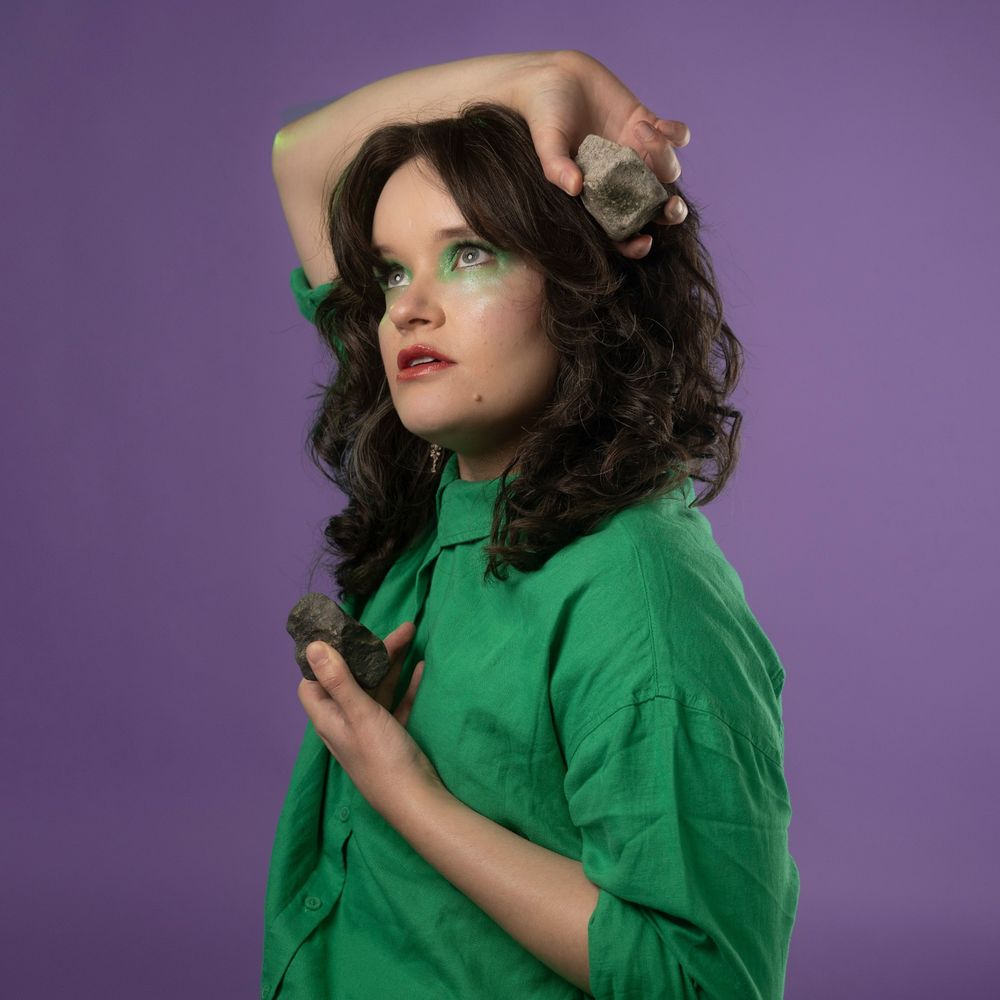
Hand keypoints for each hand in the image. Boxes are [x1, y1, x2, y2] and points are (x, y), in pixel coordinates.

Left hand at [297, 621, 443, 820]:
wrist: (417, 800)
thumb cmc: (382, 757)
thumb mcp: (360, 713)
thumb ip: (338, 679)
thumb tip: (313, 646)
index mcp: (329, 718)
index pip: (312, 683)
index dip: (321, 659)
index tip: (340, 634)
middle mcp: (345, 722)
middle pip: (350, 679)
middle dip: (368, 653)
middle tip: (392, 629)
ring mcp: (369, 729)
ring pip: (376, 687)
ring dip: (390, 663)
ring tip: (411, 636)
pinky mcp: (392, 735)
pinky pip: (397, 701)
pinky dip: (407, 684)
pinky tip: (421, 667)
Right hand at [508, 49, 690, 259]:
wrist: (552, 75)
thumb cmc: (543, 116)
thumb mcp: (546, 143)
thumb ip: (555, 167)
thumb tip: (574, 188)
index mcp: (597, 195)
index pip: (620, 229)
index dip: (634, 243)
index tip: (644, 242)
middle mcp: (620, 179)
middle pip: (654, 205)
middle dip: (670, 212)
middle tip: (671, 206)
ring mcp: (636, 152)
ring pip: (667, 170)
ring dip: (663, 157)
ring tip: (641, 131)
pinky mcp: (646, 123)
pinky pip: (675, 137)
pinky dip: (676, 134)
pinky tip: (658, 124)